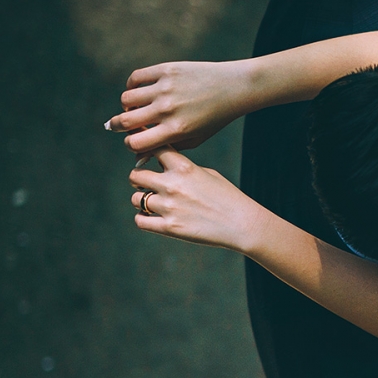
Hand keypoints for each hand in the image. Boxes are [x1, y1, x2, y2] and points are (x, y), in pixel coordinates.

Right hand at [106, 59, 258, 153]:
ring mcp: (166, 88)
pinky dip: (132, 85)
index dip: (129, 143)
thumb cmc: (213, 118)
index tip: (133, 139)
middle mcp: (168, 109)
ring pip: (126, 99)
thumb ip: (167, 148)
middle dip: (117, 125)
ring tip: (137, 107)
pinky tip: (141, 91)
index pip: (135, 143)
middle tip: (120, 124)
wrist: (233, 87)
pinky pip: (135, 78)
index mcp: (175, 130)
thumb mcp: (195, 139)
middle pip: (125, 121)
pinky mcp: (166, 70)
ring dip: (128, 105)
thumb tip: (137, 155)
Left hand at [129, 148, 268, 252]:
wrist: (243, 224)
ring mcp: (169, 207)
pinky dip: (143, 219)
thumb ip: (183, 169)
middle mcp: (173, 185)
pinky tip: (153, 218)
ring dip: (142, 201)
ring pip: (136, 199)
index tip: (146, 159)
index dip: (146, 153)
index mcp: (184, 167)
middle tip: (146, 185)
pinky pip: (140, 221)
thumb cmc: (228, 198)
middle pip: (135, 176)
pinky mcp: (170, 228)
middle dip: (138, 180)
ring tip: (154, 204)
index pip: (153, 150)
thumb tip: (162, 167)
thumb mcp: (208, 174)